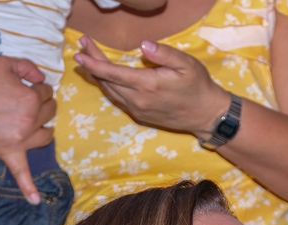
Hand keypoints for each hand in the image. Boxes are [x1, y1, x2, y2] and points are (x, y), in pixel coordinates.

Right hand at [0, 57, 56, 203]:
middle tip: (29, 101)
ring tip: (38, 124)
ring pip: (47, 136)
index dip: (38, 86)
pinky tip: (35, 202)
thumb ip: (26, 66)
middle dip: (43, 104)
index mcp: (30, 98)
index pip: (46, 91)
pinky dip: (29, 188)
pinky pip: (21, 173)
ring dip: (46, 129)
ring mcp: (21, 139)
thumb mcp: (2, 63)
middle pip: (50, 111)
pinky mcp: (9, 153)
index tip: (27, 85)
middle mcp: (30, 120)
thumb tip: (43, 78)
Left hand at [74, 38, 230, 137]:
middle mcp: (138, 100)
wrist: (206, 115)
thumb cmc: (198, 86)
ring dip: (97, 76)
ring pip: (109, 92)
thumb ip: (164, 54)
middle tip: (83, 47)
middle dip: (92, 64)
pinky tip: (104, 77)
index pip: (112, 73)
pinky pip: (117, 99)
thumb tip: (143, 46)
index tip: (80, 52)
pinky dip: (107, 86)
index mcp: (147, 85)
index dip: (94, 62)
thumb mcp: (187, 65)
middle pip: (106, 81)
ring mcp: (137, 110)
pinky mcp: (140, 115)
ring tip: (88, 60)